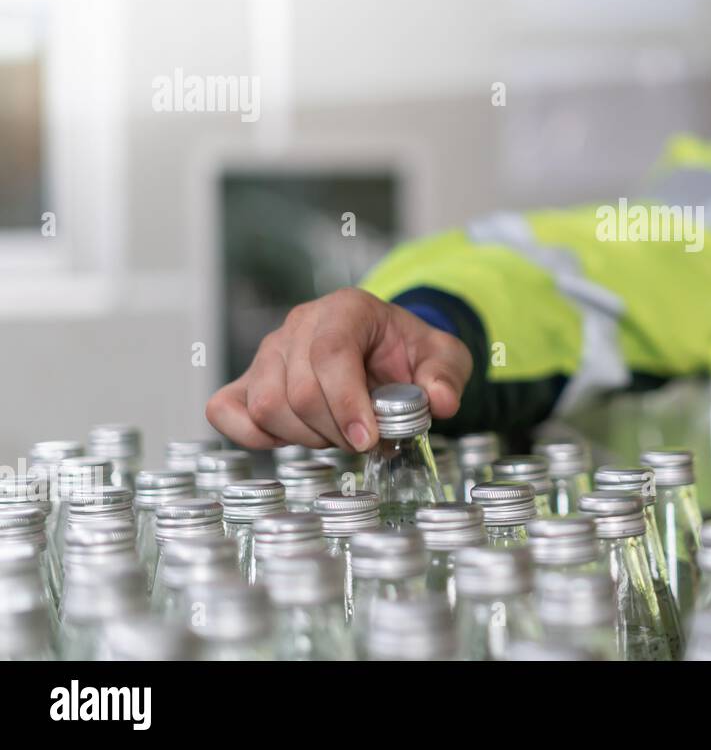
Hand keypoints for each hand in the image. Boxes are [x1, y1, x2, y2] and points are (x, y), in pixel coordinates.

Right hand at [205, 287, 470, 452]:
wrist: (386, 349)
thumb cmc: (409, 352)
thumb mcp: (444, 357)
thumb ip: (446, 376)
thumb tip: (440, 402)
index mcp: (347, 309)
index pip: (331, 353)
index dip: (346, 402)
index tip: (367, 438)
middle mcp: (300, 324)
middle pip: (299, 389)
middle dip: (335, 430)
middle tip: (365, 439)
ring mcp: (269, 351)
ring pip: (266, 406)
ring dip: (305, 437)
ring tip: (337, 434)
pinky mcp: (248, 379)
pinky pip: (226, 411)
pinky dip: (254, 436)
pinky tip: (294, 438)